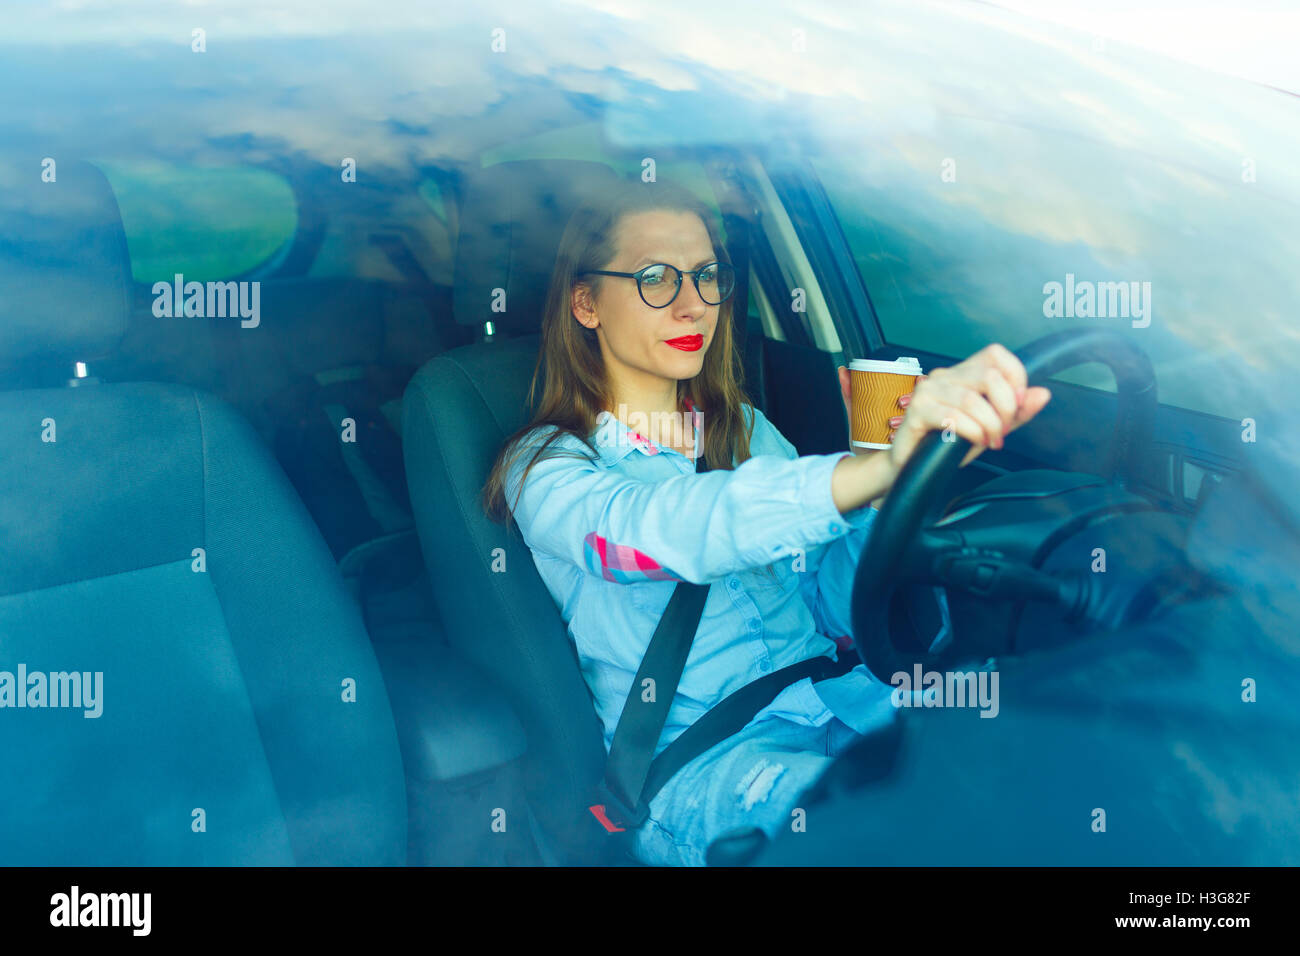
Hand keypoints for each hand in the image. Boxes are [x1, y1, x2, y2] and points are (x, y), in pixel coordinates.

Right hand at [881, 344, 1051, 474]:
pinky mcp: (916, 411)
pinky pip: (952, 416)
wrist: (913, 467)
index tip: (1018, 406)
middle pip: (989, 375)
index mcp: (962, 373)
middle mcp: (943, 376)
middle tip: (1002, 431)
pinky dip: (971, 431)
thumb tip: (1043, 394)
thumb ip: (1016, 412)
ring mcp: (927, 391)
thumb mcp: (990, 427)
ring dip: (989, 425)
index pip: (995, 354)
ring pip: (972, 399)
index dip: (1015, 376)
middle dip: (1005, 407)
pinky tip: (975, 441)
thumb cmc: (947, 445)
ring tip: (990, 440)